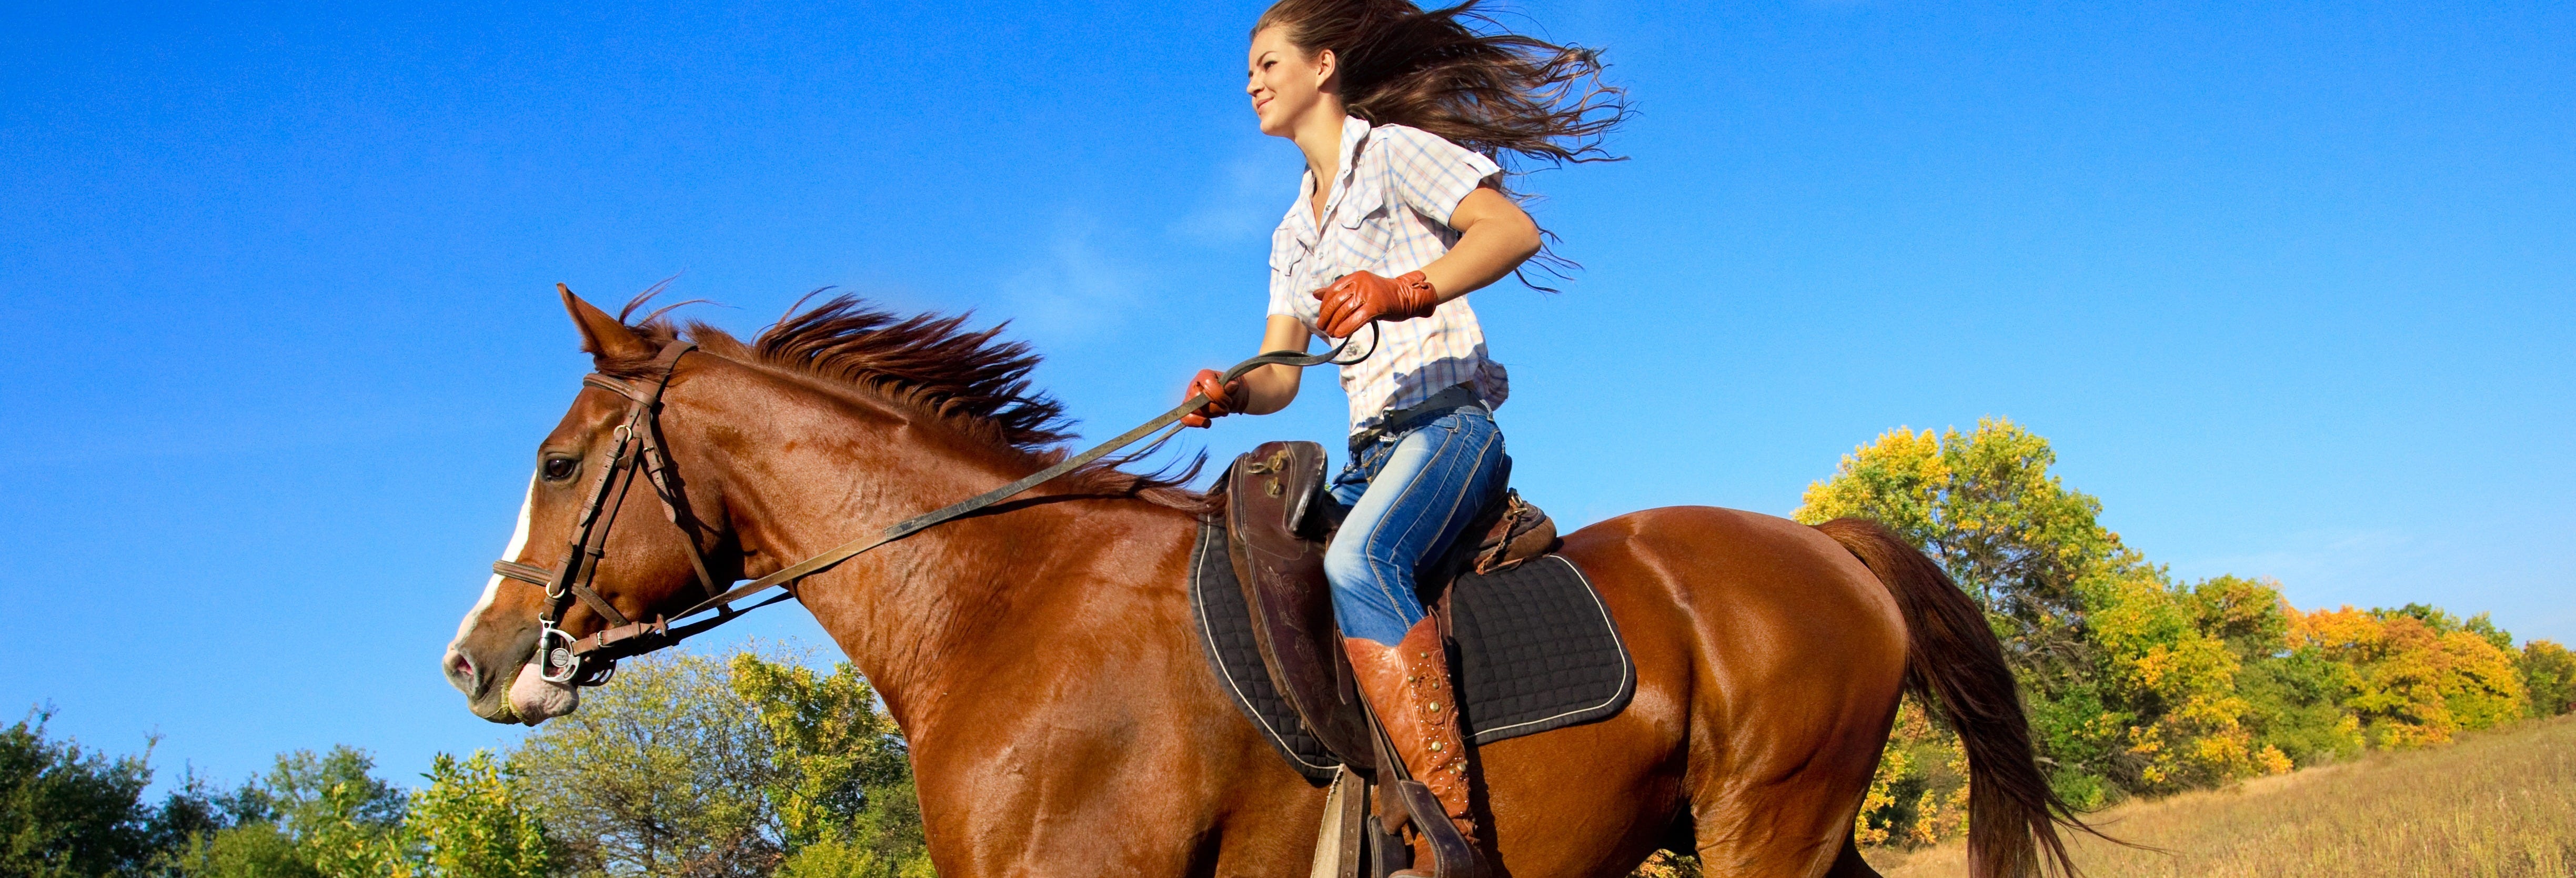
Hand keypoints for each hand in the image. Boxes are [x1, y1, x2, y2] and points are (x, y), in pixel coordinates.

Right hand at [1180, 368, 1242, 427]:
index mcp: (1205, 375)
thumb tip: (1232, 386)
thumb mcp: (1235, 387)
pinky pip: (1186, 418)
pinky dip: (1196, 422)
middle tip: (1226, 409)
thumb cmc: (1232, 390)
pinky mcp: (1189, 410)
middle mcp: (1194, 385)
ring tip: (1220, 413)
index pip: (1208, 384)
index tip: (1229, 401)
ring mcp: (1190, 398)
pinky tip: (1208, 423)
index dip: (1219, 395)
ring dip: (1210, 415)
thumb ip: (1232, 387)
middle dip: (1215, 407)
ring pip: (1193, 409)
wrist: (1231, 398)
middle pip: (1198, 398)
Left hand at [1311, 270, 1438, 337]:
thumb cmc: (1381, 294)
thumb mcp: (1359, 288)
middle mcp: (1361, 283)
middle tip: (1323, 327)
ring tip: (1330, 333)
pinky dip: (1346, 328)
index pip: (1333, 291)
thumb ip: (1337, 291)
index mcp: (1355, 277)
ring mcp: (1369, 293)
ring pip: (1345, 311)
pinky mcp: (1377, 306)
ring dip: (1334, 324)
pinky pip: (1357, 319)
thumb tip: (1314, 293)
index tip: (1322, 316)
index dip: (1324, 305)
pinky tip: (1340, 335)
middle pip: (1337, 302)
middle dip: (1327, 316)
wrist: (1407, 296)